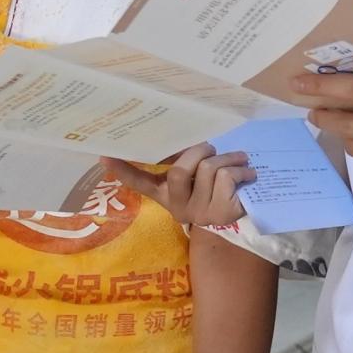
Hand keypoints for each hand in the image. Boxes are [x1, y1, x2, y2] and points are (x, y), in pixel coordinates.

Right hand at [107, 145, 254, 227]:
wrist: (240, 216)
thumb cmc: (215, 188)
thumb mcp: (195, 177)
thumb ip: (183, 161)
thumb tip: (176, 135)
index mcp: (166, 193)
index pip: (139, 183)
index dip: (122, 170)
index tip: (104, 156)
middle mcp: (178, 205)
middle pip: (180, 170)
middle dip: (199, 151)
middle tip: (211, 148)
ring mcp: (199, 212)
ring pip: (209, 169)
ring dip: (228, 157)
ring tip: (238, 159)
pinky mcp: (222, 213)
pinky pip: (227, 178)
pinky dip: (240, 170)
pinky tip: (247, 174)